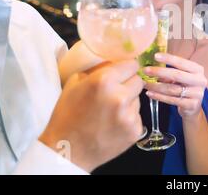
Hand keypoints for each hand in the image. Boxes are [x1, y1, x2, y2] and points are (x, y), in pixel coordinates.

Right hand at [41, 43, 144, 171]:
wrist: (68, 149)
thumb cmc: (68, 114)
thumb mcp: (76, 82)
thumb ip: (98, 68)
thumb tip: (116, 58)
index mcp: (104, 80)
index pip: (132, 64)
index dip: (126, 68)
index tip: (122, 72)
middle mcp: (120, 96)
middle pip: (138, 80)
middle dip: (128, 83)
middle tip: (115, 92)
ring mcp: (129, 115)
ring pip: (139, 98)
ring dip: (129, 101)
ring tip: (110, 111)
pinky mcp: (135, 130)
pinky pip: (138, 116)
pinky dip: (129, 118)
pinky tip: (114, 123)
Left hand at [142, 53, 206, 119]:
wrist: (193, 106)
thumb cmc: (185, 87)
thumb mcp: (181, 77)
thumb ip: (170, 71)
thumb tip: (151, 66)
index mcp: (198, 70)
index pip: (182, 62)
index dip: (169, 58)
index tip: (155, 56)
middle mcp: (200, 80)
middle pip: (177, 75)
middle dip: (159, 72)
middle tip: (145, 70)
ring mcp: (197, 94)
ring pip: (172, 89)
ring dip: (156, 86)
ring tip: (145, 84)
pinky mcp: (192, 105)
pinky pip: (172, 100)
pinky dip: (159, 96)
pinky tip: (150, 93)